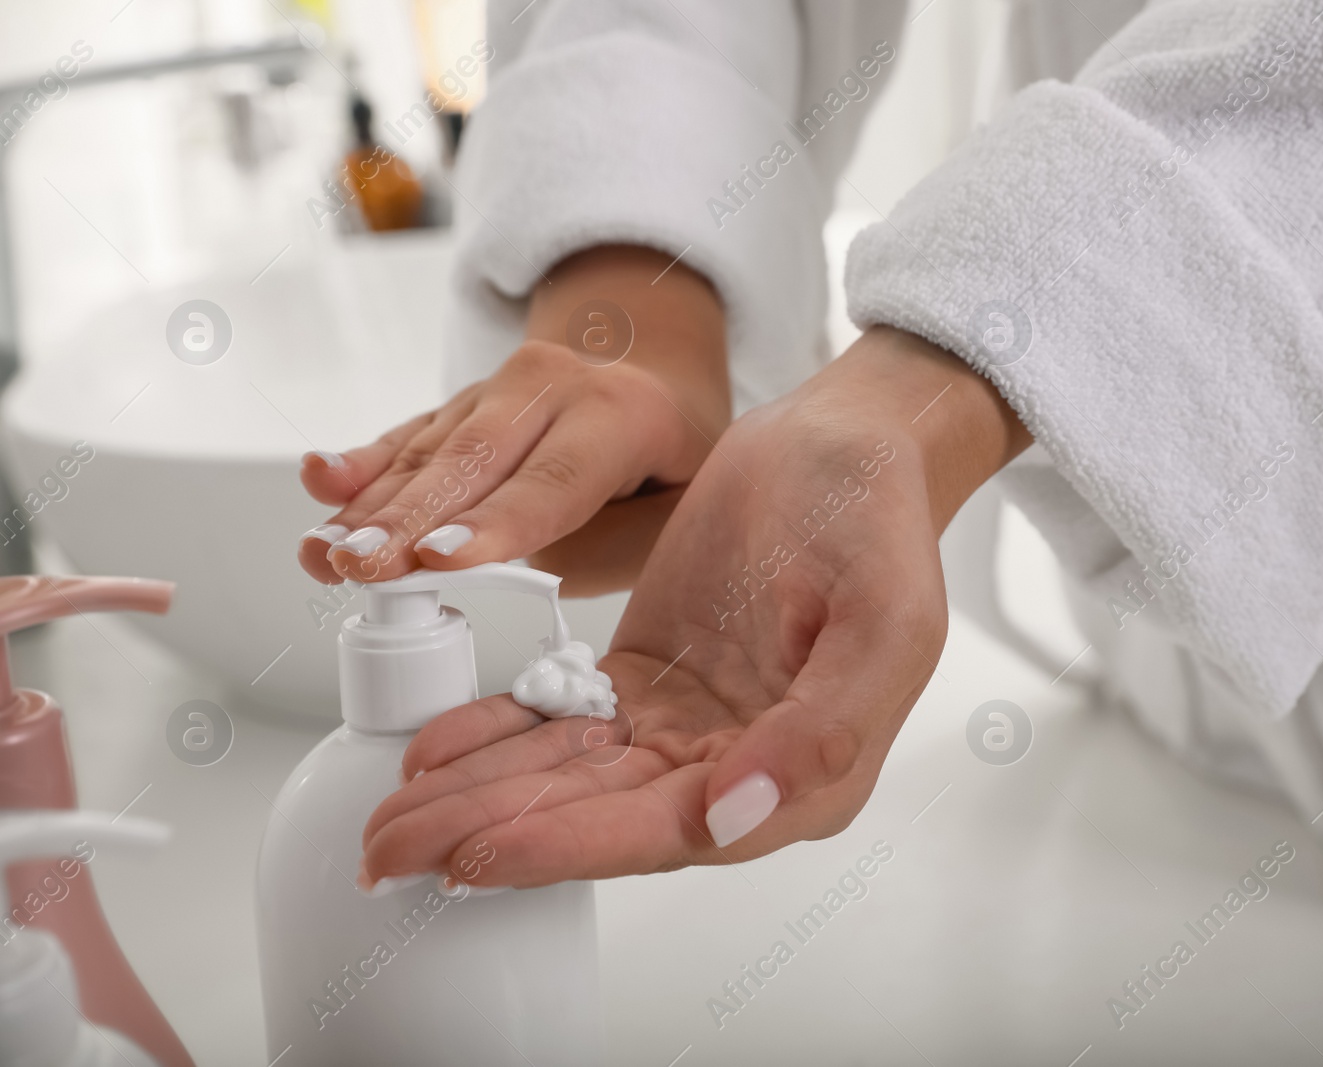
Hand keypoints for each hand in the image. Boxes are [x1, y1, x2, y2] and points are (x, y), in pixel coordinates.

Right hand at [297, 245, 727, 592]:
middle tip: (361, 566)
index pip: (555, 478)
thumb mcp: (679, 513)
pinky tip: (322, 480)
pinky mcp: (460, 405)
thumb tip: (507, 566)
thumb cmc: (672, 469)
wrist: (659, 384)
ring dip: (373, 506)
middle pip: (475, 461)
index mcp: (624, 413)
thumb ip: (606, 544)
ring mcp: (500, 389)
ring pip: (432, 452)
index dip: (496, 523)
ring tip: (325, 551)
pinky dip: (364, 465)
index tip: (440, 558)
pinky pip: (409, 438)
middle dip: (410, 519)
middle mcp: (555, 386)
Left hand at [359, 327, 1030, 887]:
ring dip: (480, 798)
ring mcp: (687, 727)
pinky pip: (561, 722)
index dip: (572, 846)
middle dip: (496, 835)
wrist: (839, 444)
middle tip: (392, 853)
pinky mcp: (646, 683)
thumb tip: (736, 812)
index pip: (672, 829)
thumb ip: (826, 728)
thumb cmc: (874, 519)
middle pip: (602, 817)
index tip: (483, 854)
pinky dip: (497, 736)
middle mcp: (740, 767)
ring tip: (390, 819)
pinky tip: (435, 752)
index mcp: (808, 771)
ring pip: (569, 778)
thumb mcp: (885, 619)